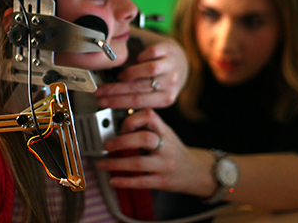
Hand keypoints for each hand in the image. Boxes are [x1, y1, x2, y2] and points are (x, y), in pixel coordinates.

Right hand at [93, 29, 188, 108]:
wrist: (180, 60)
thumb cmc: (162, 77)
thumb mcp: (154, 92)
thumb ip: (138, 96)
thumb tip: (111, 100)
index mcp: (165, 98)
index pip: (136, 102)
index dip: (116, 101)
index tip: (101, 101)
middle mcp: (170, 83)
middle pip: (138, 87)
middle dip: (114, 89)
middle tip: (99, 90)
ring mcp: (170, 66)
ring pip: (148, 71)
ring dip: (130, 73)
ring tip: (121, 75)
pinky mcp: (169, 50)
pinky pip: (153, 53)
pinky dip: (143, 55)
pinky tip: (138, 59)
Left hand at [95, 109, 215, 196]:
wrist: (195, 172)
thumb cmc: (174, 151)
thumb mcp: (165, 133)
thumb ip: (147, 128)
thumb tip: (119, 125)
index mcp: (165, 131)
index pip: (149, 116)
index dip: (132, 119)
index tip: (121, 126)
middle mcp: (166, 146)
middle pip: (143, 139)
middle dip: (121, 141)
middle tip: (107, 145)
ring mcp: (165, 165)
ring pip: (138, 163)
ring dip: (116, 163)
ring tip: (102, 164)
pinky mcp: (162, 181)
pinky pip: (141, 182)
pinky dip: (124, 181)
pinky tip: (113, 180)